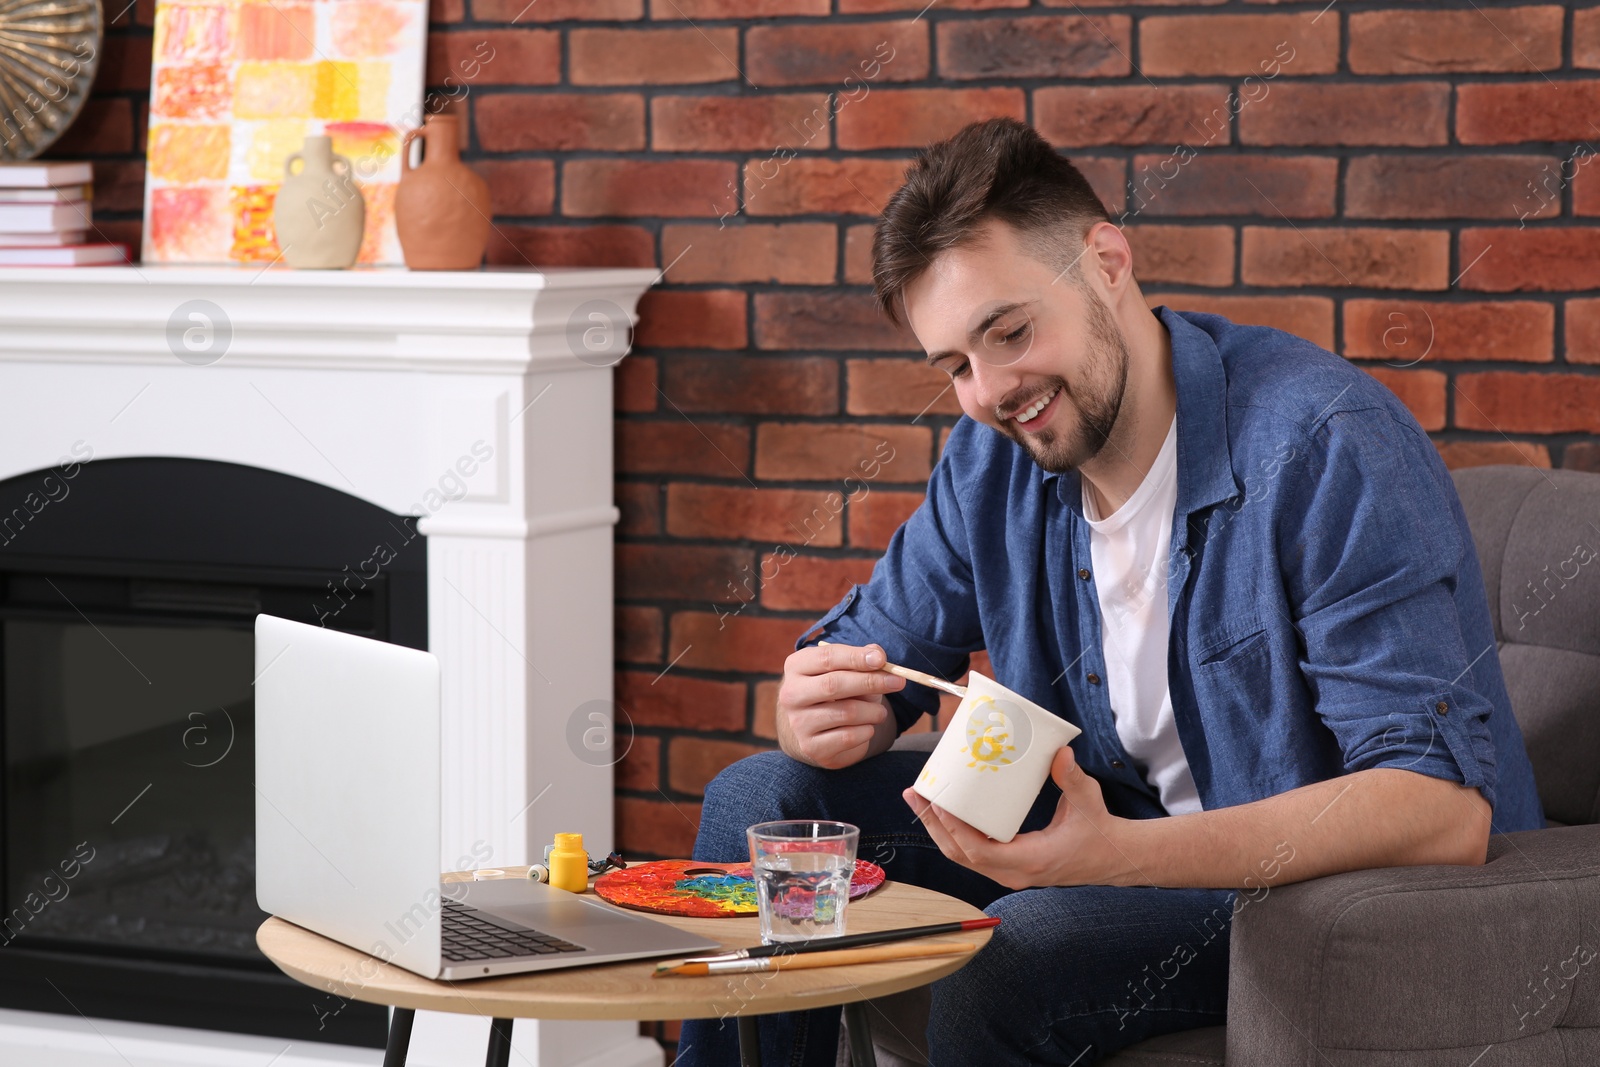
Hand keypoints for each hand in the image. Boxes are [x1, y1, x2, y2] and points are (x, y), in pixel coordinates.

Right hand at [776, 642, 905, 769]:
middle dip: (871, 682)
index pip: (827, 657)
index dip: (856, 657)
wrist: (816, 729)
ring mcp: (799, 723)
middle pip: (834, 684)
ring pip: (847, 713)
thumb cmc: (836, 691)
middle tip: (898, 682)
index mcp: (796, 667)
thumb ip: (862, 659)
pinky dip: (867, 730)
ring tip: (879, 711)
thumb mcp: (846, 670)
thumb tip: (877, 655)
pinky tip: (866, 727)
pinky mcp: (812, 747)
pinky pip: (849, 737)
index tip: (881, 660)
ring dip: (873, 711)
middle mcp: (791, 695)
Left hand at [902, 746, 1141, 888]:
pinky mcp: (1009, 867)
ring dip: (939, 828)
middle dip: (934, 824)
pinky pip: (972, 854)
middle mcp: (1014, 873)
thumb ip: (1073, 778)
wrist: (1113, 858)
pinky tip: (944, 810)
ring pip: (962, 857)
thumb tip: (1060, 751)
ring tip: (921, 798)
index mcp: (1031, 860)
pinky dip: (954, 833)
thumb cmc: (1099, 830)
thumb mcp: (1088, 801)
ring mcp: (1009, 873)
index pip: (979, 852)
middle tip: (916, 793)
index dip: (953, 829)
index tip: (938, 802)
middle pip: (960, 855)